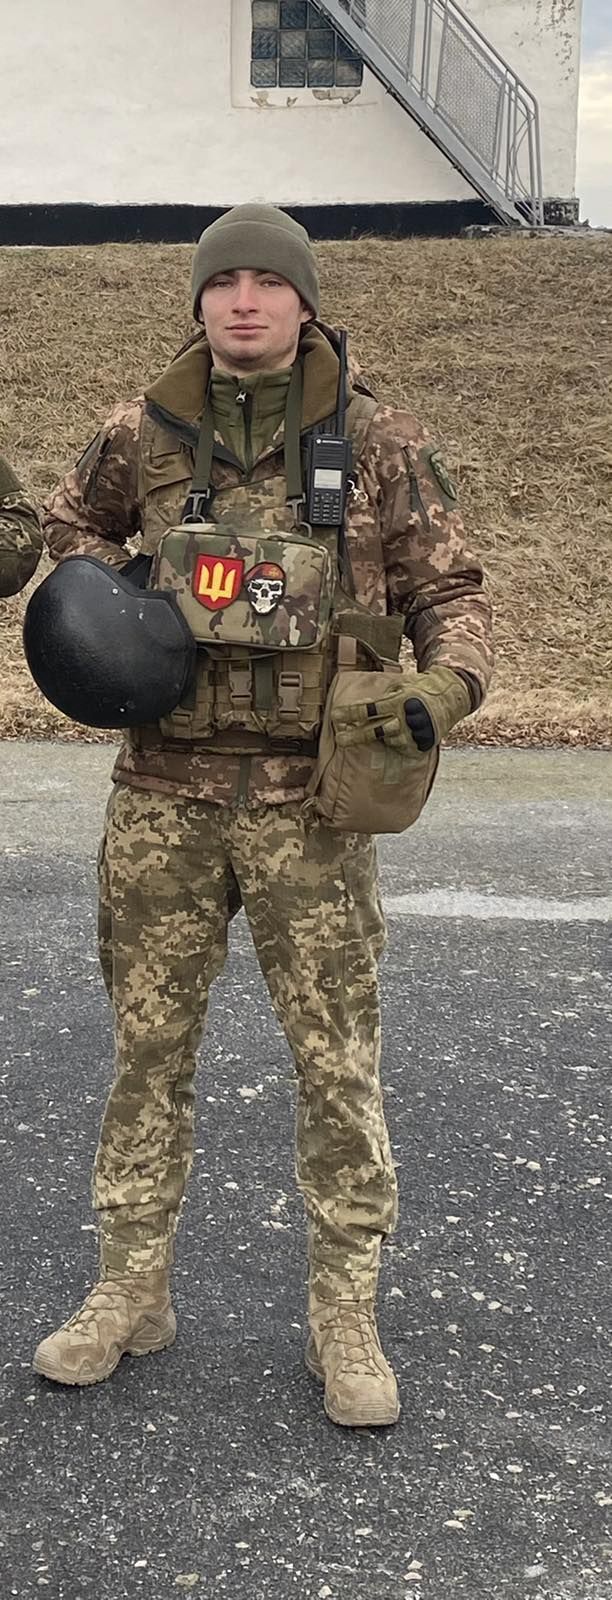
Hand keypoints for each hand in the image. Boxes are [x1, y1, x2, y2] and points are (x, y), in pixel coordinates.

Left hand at [331, 666, 471, 752]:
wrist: (451, 698)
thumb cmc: (422, 688)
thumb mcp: (402, 686)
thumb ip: (383, 697)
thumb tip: (361, 706)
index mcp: (398, 701)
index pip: (368, 710)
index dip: (350, 713)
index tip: (335, 716)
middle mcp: (404, 719)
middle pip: (373, 731)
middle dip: (354, 736)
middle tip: (338, 740)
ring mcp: (413, 734)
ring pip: (387, 739)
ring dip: (380, 735)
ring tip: (383, 728)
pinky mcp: (420, 745)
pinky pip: (400, 746)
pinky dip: (397, 740)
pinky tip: (404, 731)